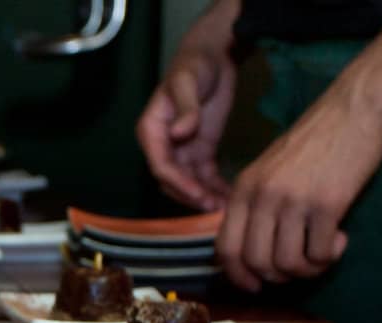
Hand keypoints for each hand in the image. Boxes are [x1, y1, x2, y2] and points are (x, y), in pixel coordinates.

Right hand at [136, 41, 236, 209]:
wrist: (212, 55)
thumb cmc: (194, 64)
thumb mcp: (187, 82)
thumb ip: (185, 108)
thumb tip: (179, 133)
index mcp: (152, 131)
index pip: (160, 165)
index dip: (178, 182)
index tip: (198, 193)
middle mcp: (163, 145)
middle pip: (172, 180)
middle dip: (191, 195)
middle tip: (213, 207)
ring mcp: (182, 149)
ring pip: (188, 182)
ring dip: (203, 196)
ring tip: (223, 208)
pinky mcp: (200, 149)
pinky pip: (205, 175)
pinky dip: (215, 187)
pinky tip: (229, 197)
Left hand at [216, 76, 381, 289]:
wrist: (354, 108)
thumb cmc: (315, 141)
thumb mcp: (269, 169)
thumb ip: (255, 204)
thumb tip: (251, 251)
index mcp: (243, 189)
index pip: (225, 247)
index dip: (238, 275)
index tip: (254, 285)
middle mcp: (262, 196)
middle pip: (255, 261)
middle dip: (276, 276)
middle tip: (297, 268)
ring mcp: (293, 200)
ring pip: (287, 263)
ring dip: (306, 270)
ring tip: (320, 255)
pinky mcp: (327, 203)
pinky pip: (318, 253)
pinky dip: (328, 257)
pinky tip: (338, 241)